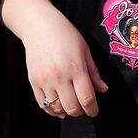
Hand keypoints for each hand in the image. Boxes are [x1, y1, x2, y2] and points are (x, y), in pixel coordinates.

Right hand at [21, 5, 108, 119]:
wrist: (39, 26)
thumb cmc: (64, 34)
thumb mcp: (85, 50)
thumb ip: (94, 72)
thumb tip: (103, 89)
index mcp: (76, 68)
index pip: (87, 98)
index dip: (92, 109)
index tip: (94, 111)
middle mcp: (60, 76)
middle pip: (72, 107)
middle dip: (81, 111)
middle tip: (83, 107)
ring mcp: (45, 80)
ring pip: (57, 108)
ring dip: (66, 111)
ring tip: (70, 105)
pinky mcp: (34, 81)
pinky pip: (43, 104)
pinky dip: (51, 110)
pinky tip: (58, 106)